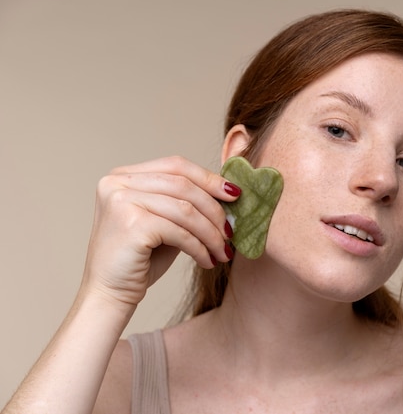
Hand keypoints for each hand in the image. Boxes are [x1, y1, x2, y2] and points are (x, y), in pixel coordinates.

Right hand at [81, 156, 238, 307]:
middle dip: (215, 209)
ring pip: (185, 209)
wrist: (109, 294)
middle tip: (232, 231)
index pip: (176, 166)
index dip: (209, 178)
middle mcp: (117, 183)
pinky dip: (199, 247)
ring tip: (223, 251)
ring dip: (211, 233)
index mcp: (123, 175)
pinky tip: (207, 260)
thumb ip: (185, 202)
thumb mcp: (164, 221)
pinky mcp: (131, 224)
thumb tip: (229, 193)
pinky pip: (180, 231)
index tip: (235, 194)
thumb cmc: (138, 259)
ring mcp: (121, 201)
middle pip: (183, 185)